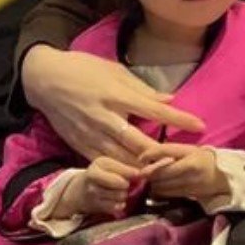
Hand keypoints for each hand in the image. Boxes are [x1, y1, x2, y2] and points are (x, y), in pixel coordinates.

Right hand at [22, 46, 204, 163]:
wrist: (44, 79)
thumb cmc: (83, 69)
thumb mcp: (115, 70)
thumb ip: (142, 89)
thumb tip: (169, 99)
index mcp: (116, 94)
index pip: (154, 110)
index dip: (178, 119)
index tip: (199, 125)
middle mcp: (104, 117)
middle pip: (138, 141)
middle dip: (161, 153)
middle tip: (183, 159)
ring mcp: (90, 133)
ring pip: (121, 157)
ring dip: (143, 167)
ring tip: (166, 172)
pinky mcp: (79, 144)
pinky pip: (103, 162)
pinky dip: (120, 171)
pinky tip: (137, 175)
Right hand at [63, 156, 143, 218]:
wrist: (80, 190)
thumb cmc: (104, 175)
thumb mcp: (112, 166)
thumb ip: (127, 169)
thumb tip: (143, 174)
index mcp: (101, 162)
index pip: (122, 169)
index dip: (133, 173)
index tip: (139, 175)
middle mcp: (93, 175)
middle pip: (121, 183)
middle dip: (127, 185)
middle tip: (127, 185)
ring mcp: (91, 191)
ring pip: (118, 196)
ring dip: (123, 196)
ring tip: (121, 193)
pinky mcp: (93, 204)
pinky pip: (113, 207)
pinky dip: (119, 206)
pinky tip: (119, 203)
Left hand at [146, 144, 229, 203]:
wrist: (226, 176)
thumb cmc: (204, 159)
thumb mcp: (190, 150)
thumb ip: (170, 152)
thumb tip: (145, 156)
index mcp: (190, 155)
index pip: (165, 153)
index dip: (150, 156)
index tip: (140, 158)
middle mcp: (189, 169)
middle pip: (161, 173)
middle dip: (150, 173)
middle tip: (143, 171)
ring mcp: (189, 184)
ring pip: (162, 185)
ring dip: (153, 183)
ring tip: (152, 178)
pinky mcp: (189, 195)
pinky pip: (168, 194)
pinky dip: (160, 190)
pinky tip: (159, 186)